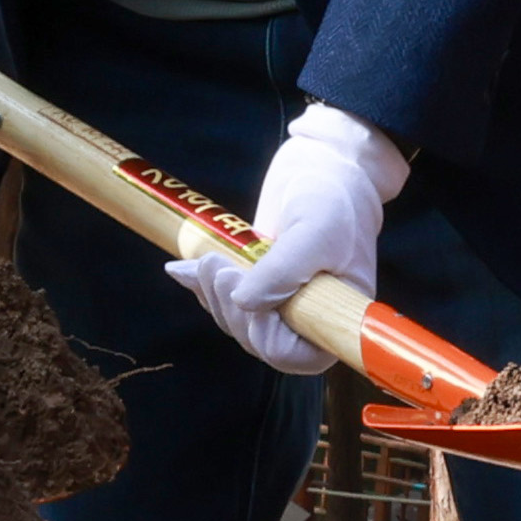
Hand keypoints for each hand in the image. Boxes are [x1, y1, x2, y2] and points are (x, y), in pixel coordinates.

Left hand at [169, 106, 404, 376]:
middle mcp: (310, 317)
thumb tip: (241, 303)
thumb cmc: (334, 198)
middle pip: (259, 341)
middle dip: (231, 308)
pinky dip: (203, 287)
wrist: (326, 165)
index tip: (249, 296)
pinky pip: (228, 301)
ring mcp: (284, 303)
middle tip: (217, 266)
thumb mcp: (312, 232)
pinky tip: (185, 270)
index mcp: (336, 316)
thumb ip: (281, 272)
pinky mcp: (261, 285)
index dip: (265, 335)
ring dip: (214, 295)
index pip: (295, 355)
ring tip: (207, 260)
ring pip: (238, 322)